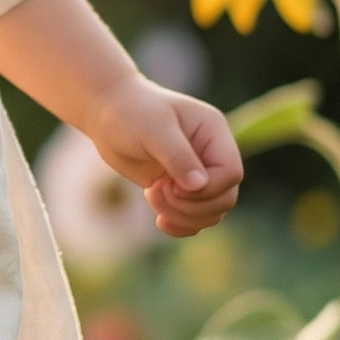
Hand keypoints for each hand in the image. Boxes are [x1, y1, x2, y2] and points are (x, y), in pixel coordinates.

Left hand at [83, 75, 242, 237]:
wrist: (109, 116)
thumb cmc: (131, 113)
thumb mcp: (154, 129)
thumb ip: (177, 156)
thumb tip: (199, 186)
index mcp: (215, 133)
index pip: (230, 174)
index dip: (205, 189)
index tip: (170, 184)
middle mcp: (212, 155)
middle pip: (225, 198)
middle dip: (190, 206)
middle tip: (155, 190)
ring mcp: (198, 174)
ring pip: (212, 213)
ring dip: (182, 216)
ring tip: (151, 196)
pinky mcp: (182, 189)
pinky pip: (195, 218)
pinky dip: (181, 226)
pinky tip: (160, 221)